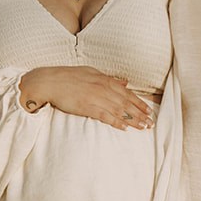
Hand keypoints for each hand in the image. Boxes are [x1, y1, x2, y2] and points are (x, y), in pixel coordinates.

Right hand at [20, 67, 153, 130]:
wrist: (49, 81)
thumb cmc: (68, 76)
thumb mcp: (92, 72)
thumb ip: (110, 79)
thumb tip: (125, 83)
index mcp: (104, 79)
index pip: (127, 93)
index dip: (139, 102)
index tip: (149, 110)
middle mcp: (102, 88)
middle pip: (126, 102)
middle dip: (140, 113)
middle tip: (150, 123)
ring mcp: (94, 97)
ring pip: (118, 110)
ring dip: (132, 119)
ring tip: (142, 127)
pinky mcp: (86, 106)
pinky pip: (104, 115)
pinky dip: (115, 121)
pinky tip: (124, 127)